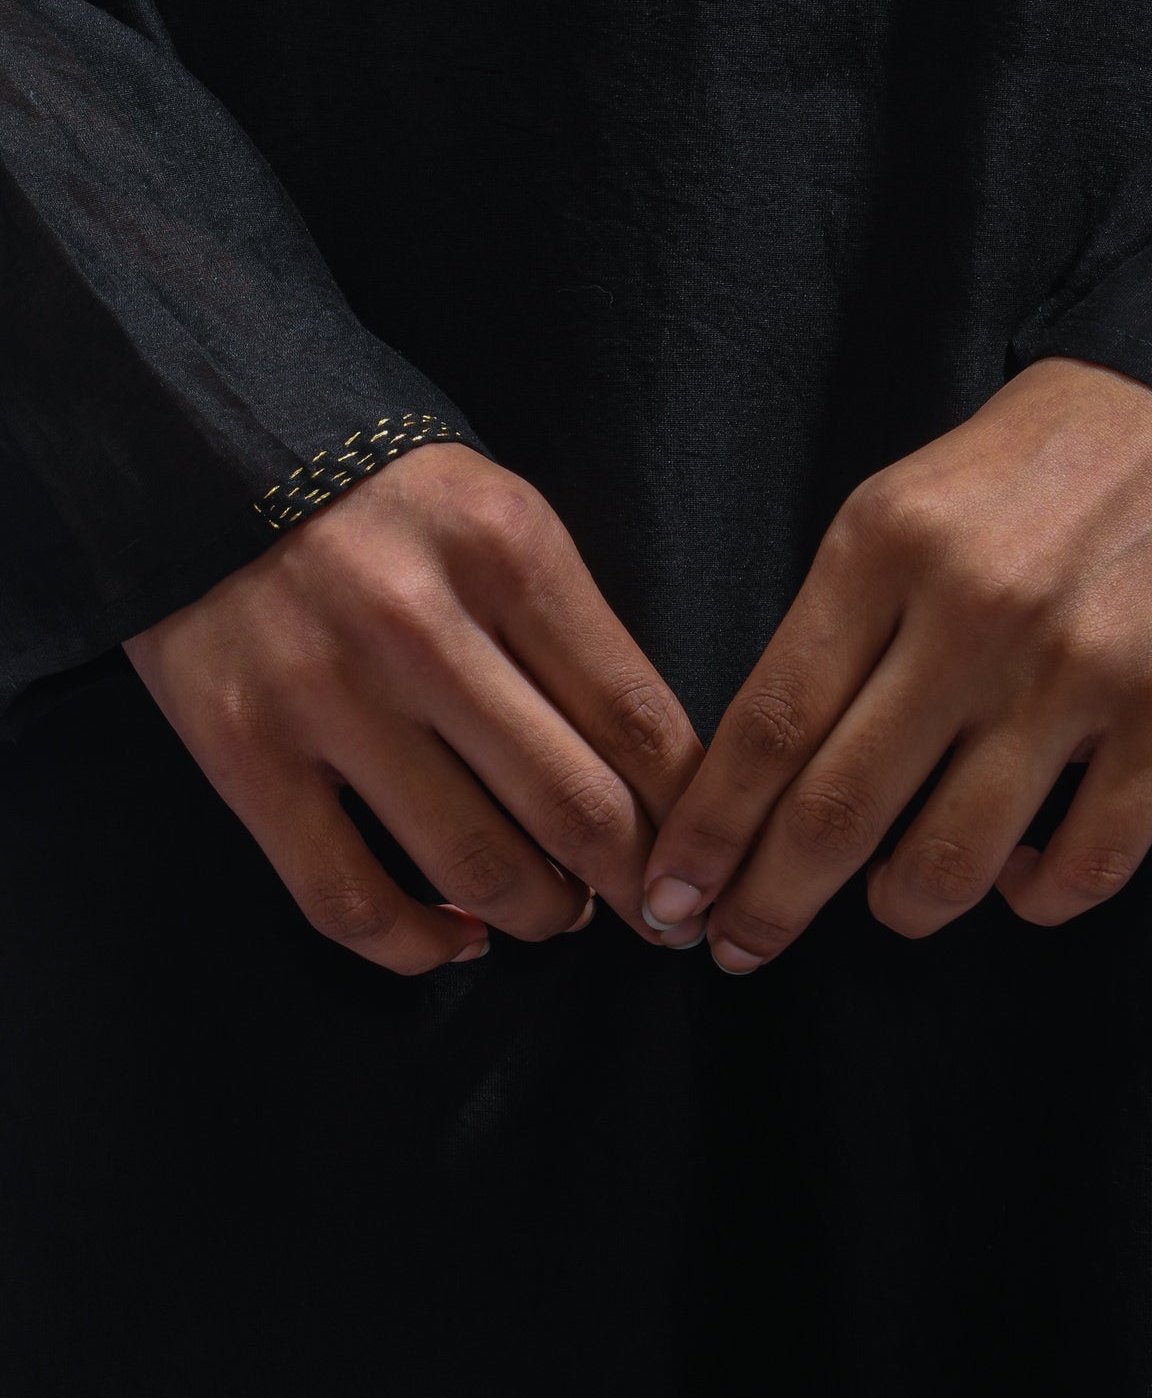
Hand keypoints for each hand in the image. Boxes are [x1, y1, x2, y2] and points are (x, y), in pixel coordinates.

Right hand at [124, 443, 707, 972]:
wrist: (197, 452)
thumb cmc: (381, 500)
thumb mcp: (498, 518)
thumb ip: (571, 630)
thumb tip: (652, 775)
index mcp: (505, 552)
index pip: (635, 717)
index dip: (692, 813)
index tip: (708, 856)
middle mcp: (419, 627)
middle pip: (574, 807)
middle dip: (637, 885)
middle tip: (658, 914)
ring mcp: (324, 697)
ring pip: (475, 867)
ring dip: (541, 914)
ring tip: (561, 910)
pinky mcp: (244, 754)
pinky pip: (348, 898)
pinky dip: (420, 945)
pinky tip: (458, 938)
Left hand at [641, 357, 1151, 972]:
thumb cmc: (1030, 472)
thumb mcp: (903, 506)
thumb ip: (839, 629)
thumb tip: (766, 779)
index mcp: (886, 546)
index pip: (768, 722)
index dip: (710, 829)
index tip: (667, 893)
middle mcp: (976, 610)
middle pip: (838, 807)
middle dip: (769, 902)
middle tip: (736, 948)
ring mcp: (1081, 667)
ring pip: (952, 859)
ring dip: (901, 907)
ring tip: (891, 902)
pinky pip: (1086, 864)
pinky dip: (1034, 899)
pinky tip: (1014, 879)